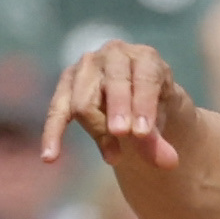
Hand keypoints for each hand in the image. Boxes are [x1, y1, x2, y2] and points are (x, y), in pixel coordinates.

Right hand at [42, 42, 188, 170]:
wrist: (133, 99)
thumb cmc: (151, 108)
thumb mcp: (160, 121)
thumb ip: (159, 141)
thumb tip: (169, 164)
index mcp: (145, 58)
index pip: (144, 79)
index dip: (143, 105)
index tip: (142, 133)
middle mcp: (115, 55)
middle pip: (112, 85)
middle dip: (117, 110)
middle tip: (123, 135)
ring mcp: (87, 66)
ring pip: (84, 101)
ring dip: (98, 131)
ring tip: (114, 159)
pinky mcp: (68, 82)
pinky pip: (57, 109)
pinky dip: (53, 132)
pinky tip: (50, 157)